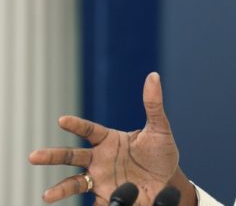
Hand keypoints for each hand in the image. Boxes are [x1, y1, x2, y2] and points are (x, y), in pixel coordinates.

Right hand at [29, 72, 180, 204]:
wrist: (168, 181)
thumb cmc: (161, 152)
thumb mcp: (159, 129)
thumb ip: (153, 105)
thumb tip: (153, 76)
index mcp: (109, 140)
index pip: (88, 130)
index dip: (76, 125)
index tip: (62, 120)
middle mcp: (98, 159)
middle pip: (71, 156)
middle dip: (53, 156)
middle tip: (34, 156)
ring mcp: (100, 179)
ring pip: (75, 182)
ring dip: (60, 188)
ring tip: (47, 195)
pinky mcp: (106, 196)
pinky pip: (95, 202)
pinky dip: (93, 204)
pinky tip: (95, 204)